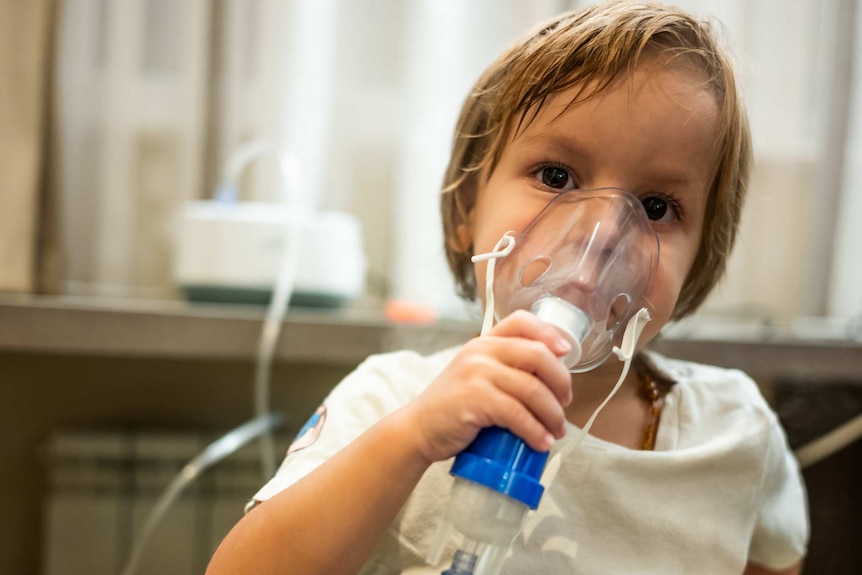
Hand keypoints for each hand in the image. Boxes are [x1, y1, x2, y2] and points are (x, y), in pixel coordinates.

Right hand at [402, 310, 573, 463]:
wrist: (419, 427)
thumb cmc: (454, 406)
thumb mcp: (476, 375)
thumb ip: (505, 369)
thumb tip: (551, 381)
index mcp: (484, 342)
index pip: (522, 321)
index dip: (550, 334)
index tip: (566, 353)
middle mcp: (480, 351)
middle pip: (537, 355)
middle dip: (561, 382)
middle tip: (566, 403)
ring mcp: (477, 373)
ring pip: (532, 389)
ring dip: (552, 415)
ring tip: (556, 431)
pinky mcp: (475, 399)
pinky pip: (518, 414)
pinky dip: (535, 431)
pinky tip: (541, 442)